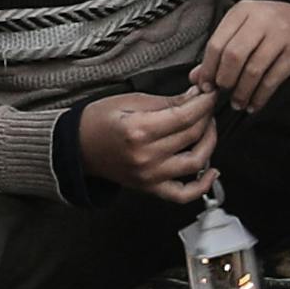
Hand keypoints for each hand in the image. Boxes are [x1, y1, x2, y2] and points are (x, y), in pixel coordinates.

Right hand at [82, 86, 223, 204]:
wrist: (77, 146)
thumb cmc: (99, 121)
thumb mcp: (131, 100)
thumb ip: (167, 101)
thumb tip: (196, 96)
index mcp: (138, 130)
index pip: (185, 116)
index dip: (204, 103)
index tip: (210, 94)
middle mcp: (146, 156)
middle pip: (192, 136)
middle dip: (207, 116)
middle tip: (207, 105)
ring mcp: (149, 175)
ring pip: (196, 162)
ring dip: (210, 143)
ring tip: (208, 128)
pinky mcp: (150, 188)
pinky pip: (183, 194)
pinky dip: (202, 185)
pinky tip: (212, 171)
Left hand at [197, 0, 289, 110]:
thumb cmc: (273, 28)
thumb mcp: (245, 31)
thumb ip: (221, 51)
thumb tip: (196, 78)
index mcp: (242, 11)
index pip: (216, 44)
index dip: (208, 69)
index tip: (206, 86)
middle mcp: (261, 18)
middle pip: (233, 56)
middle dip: (225, 80)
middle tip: (224, 93)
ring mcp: (281, 34)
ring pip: (253, 70)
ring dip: (242, 92)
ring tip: (239, 102)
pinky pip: (272, 79)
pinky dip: (260, 96)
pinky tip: (255, 104)